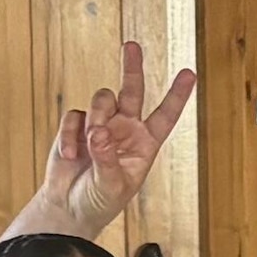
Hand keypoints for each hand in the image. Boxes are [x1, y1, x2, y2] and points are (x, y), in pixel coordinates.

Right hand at [37, 43, 196, 237]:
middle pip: (132, 90)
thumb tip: (100, 132)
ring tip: (89, 145)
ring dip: (96, 118)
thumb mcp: (111, 186)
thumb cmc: (98, 202)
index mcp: (144, 144)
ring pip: (102, 99)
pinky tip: (70, 154)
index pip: (165, 115)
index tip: (189, 73)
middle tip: (131, 46)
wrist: (67, 209)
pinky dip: (69, 135)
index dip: (177, 95)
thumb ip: (107, 158)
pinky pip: (74, 116)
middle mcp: (125, 130)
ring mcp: (100, 125)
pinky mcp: (76, 127)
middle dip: (132, 67)